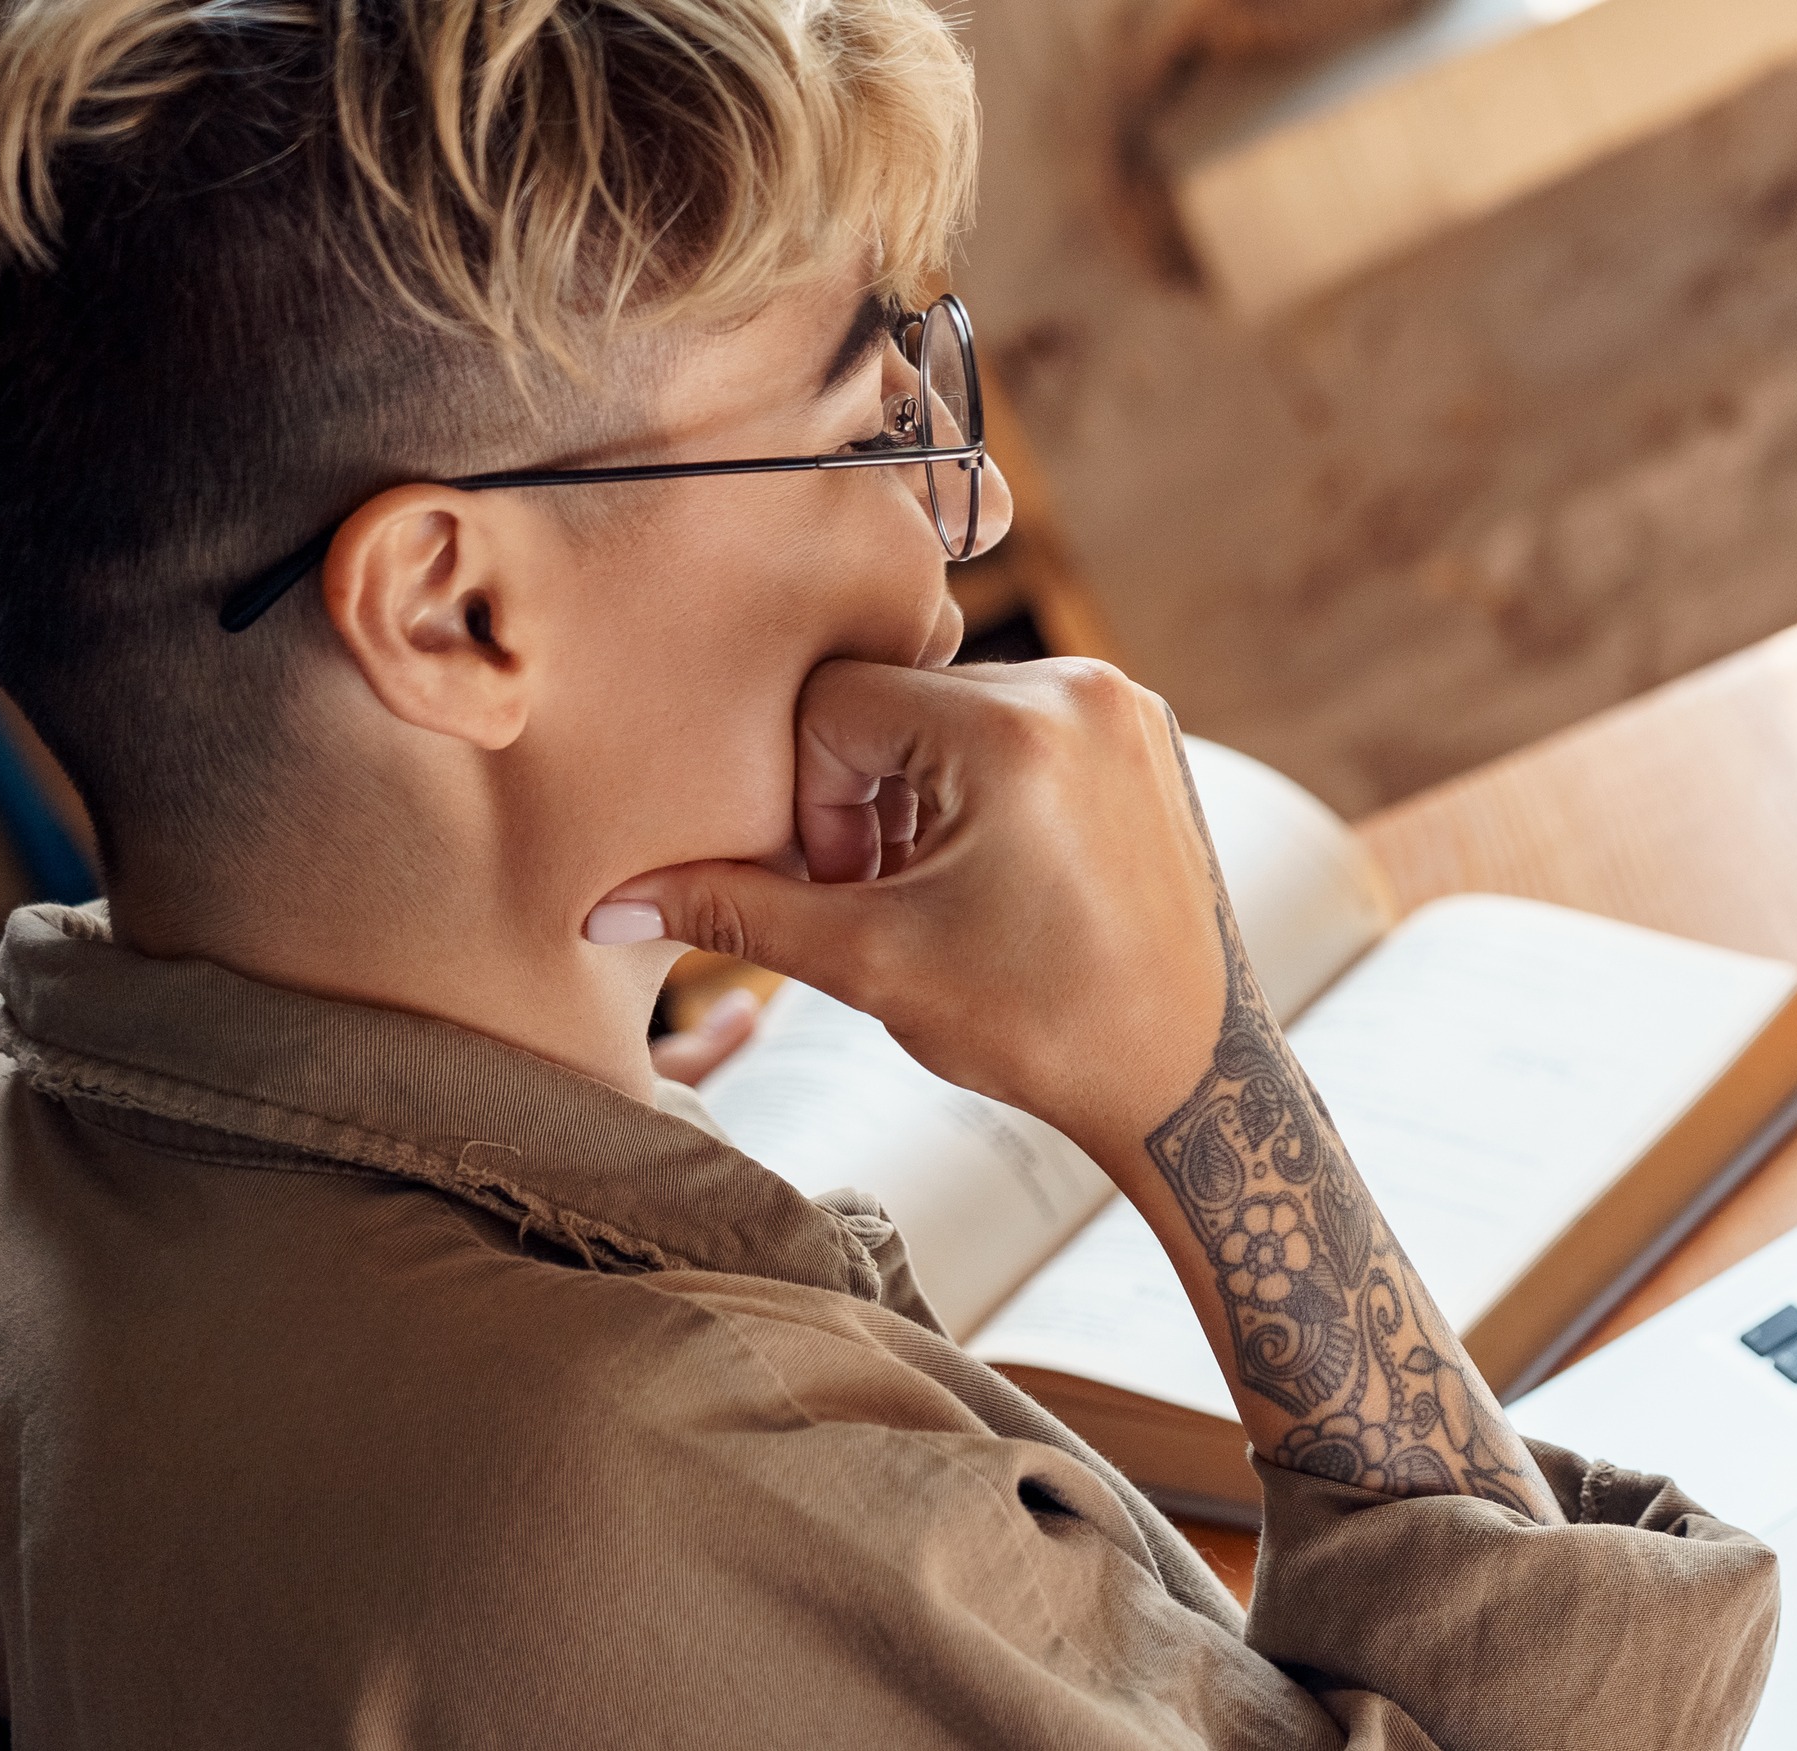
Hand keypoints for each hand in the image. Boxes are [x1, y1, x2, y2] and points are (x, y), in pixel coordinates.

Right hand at [586, 658, 1231, 1141]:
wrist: (1195, 1079)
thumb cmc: (1041, 1029)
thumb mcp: (873, 964)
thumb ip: (735, 911)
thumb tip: (601, 902)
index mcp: (1014, 728)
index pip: (832, 706)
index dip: (812, 805)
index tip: (849, 890)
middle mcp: (1080, 688)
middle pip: (894, 699)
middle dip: (862, 795)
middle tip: (885, 897)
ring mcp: (1125, 704)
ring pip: (954, 711)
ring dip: (920, 790)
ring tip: (941, 892)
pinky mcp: (1147, 732)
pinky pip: (1023, 722)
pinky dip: (984, 783)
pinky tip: (995, 874)